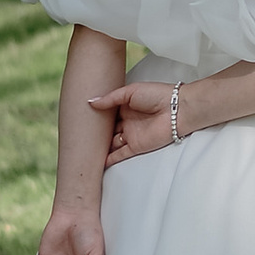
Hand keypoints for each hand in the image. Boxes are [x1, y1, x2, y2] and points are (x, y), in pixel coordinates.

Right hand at [89, 79, 203, 164]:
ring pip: (112, 143)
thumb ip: (110, 99)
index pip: (107, 114)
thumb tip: (91, 103)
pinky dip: (109, 159)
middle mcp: (127, 122)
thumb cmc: (157, 95)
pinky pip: (120, 155)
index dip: (95, 118)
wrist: (177, 109)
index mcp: (125, 107)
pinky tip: (96, 163)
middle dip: (95, 135)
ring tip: (81, 151)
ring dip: (99, 148)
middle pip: (108, 131)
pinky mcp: (136, 147)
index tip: (80, 119)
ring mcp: (131, 135)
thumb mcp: (130, 92)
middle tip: (78, 137)